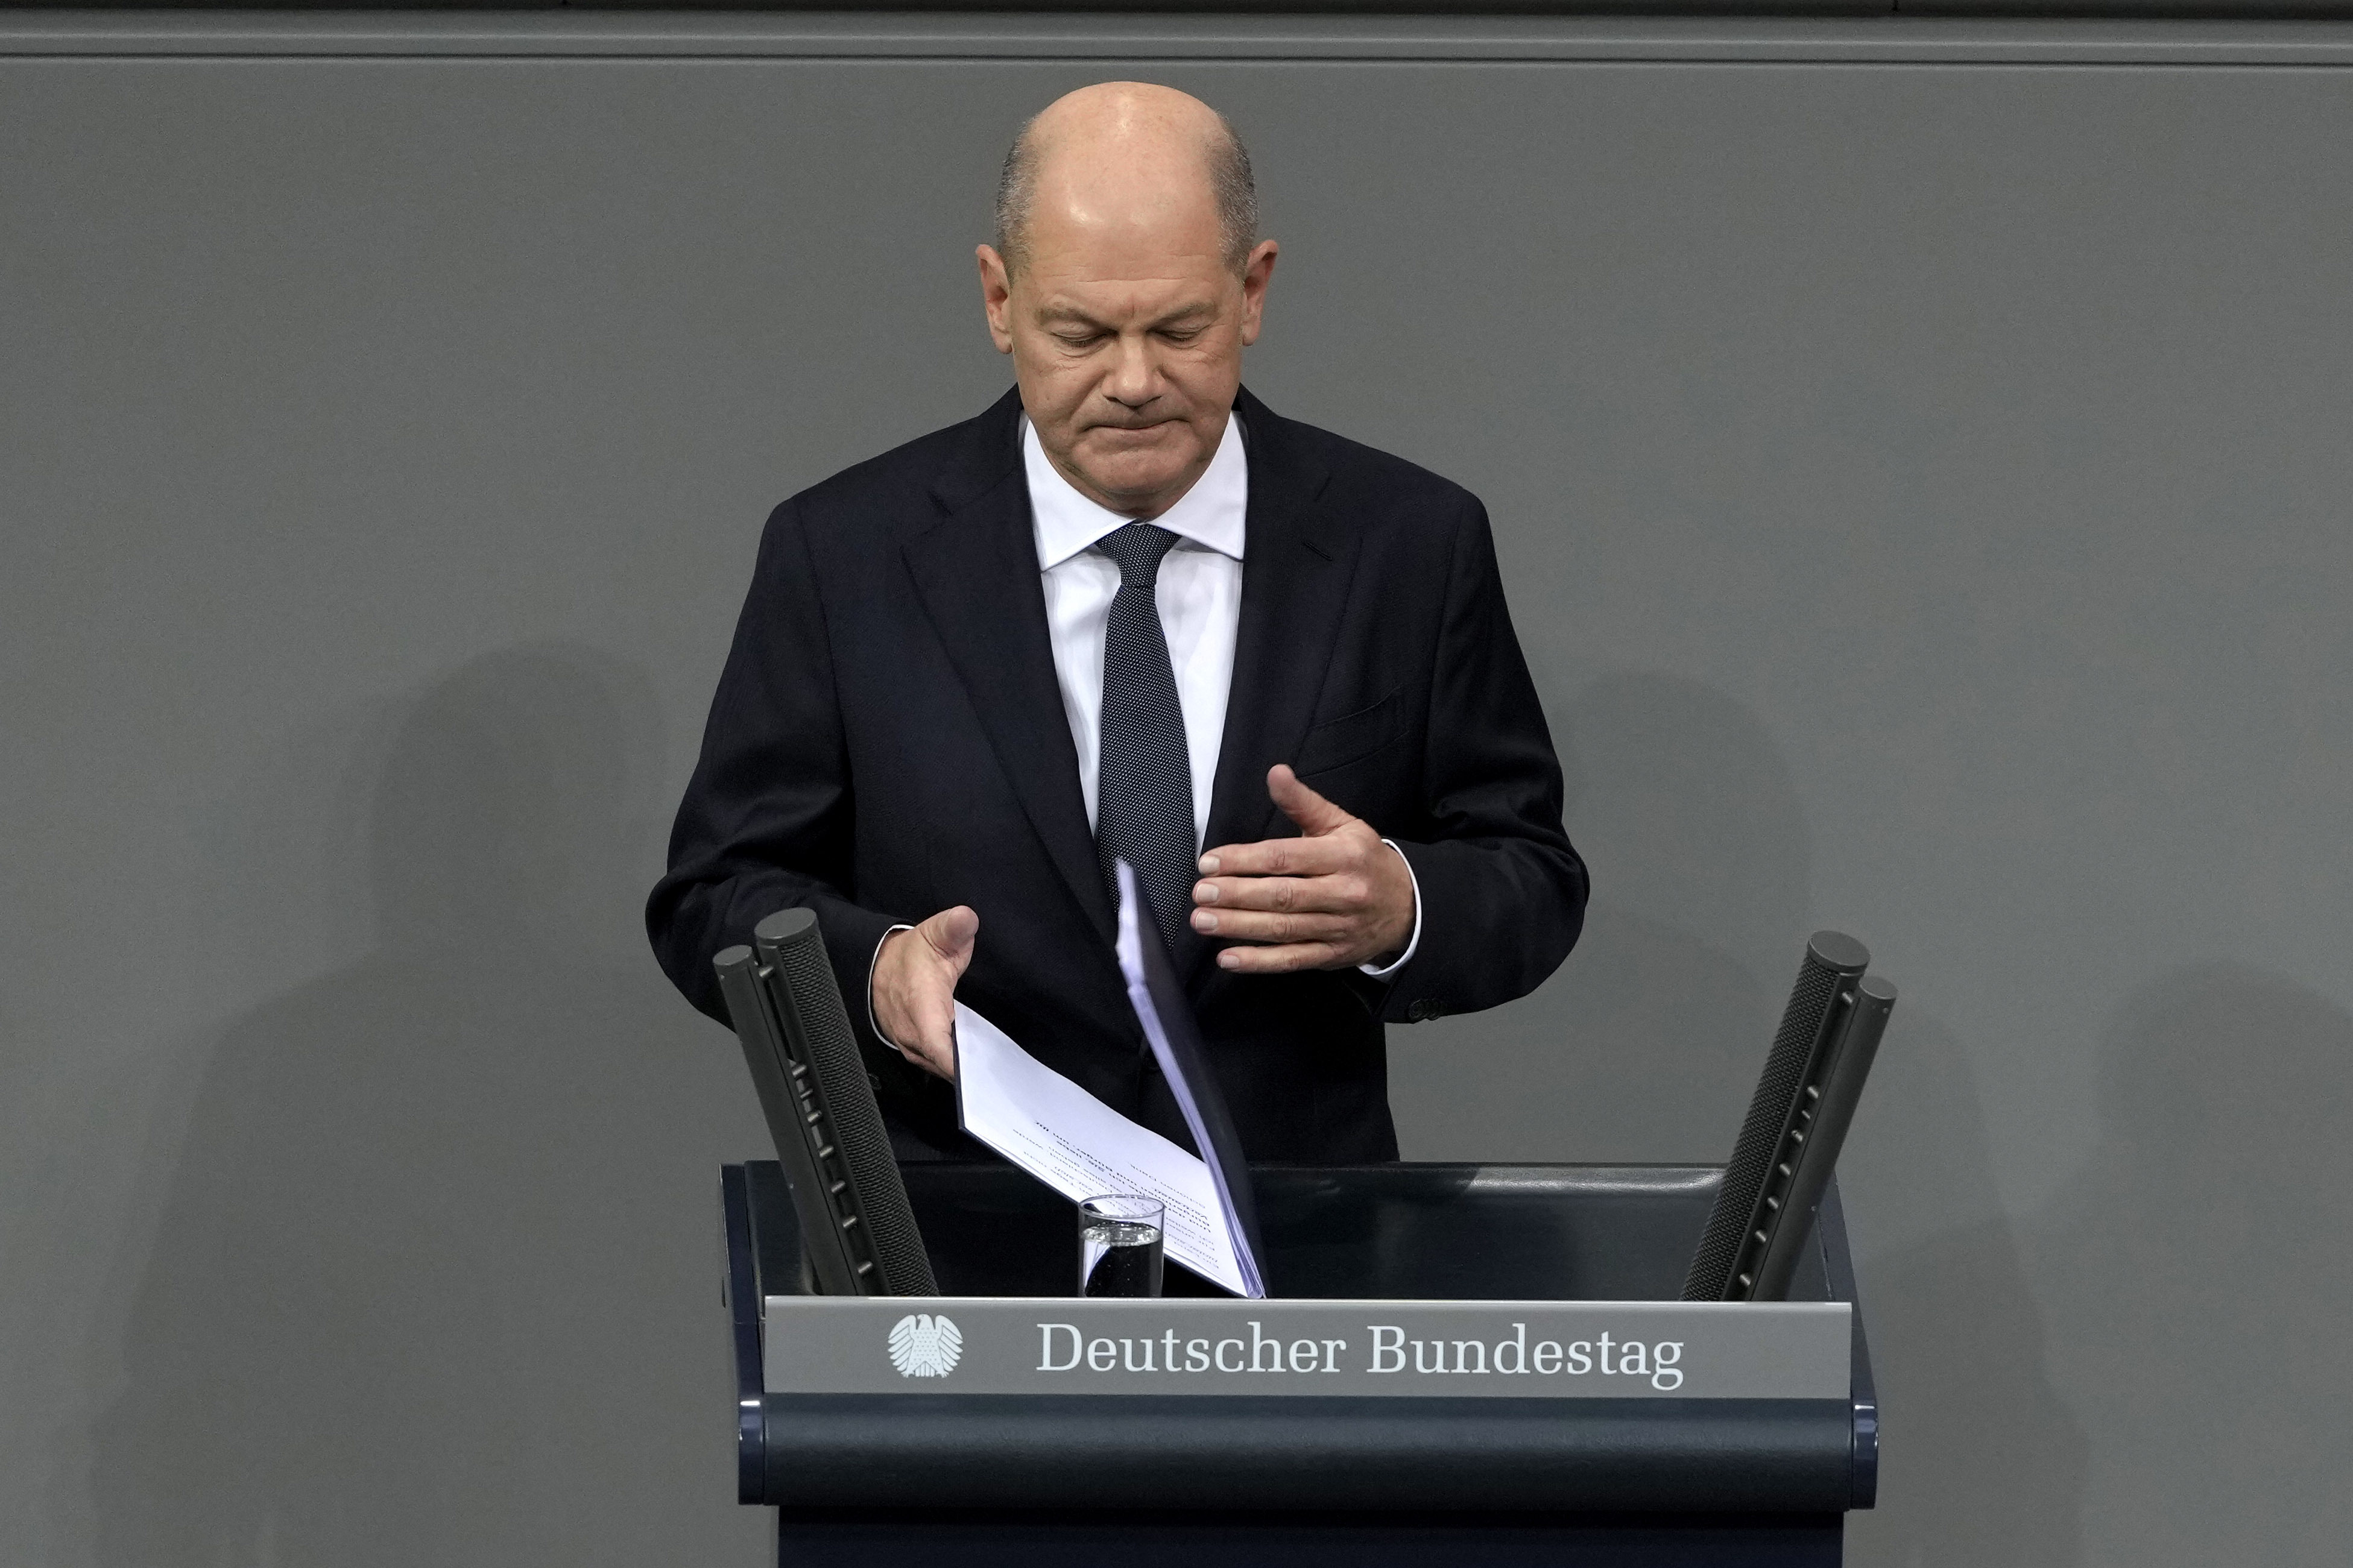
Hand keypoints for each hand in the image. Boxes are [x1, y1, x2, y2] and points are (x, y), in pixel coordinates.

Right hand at [871, 905, 976, 1078]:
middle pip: (942, 1064)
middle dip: (969, 1070)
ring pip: (937, 1067)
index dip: (956, 1063)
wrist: (879, 965)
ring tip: (988, 1071)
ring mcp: (910, 1043)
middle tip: (998, 1073)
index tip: (978, 1072)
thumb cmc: (913, 953)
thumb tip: (966, 918)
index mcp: (921, 1004)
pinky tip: (971, 1064)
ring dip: (960, 1069)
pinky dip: (950, 1065)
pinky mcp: (912, 1048)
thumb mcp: (935, 932)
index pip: (937, 1045)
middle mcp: (912, 1031)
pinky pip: (933, 1063)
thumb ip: (953, 926)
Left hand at [1191, 765, 1414, 973]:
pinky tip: (1229, 958)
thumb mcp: (1341, 824)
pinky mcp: (1333, 955)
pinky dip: (1260, 962)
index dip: (1244, 860)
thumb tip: (1275, 772)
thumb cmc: (1364, 860)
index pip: (1285, 857)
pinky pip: (1293, 960)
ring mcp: (1338, 928)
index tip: (1210, 862)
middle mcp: (1342, 892)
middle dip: (1236, 894)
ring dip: (1239, 927)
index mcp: (1342, 855)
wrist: (1408, 905)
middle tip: (1201, 893)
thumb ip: (1303, 802)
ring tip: (1203, 920)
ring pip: (1284, 929)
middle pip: (1282, 895)